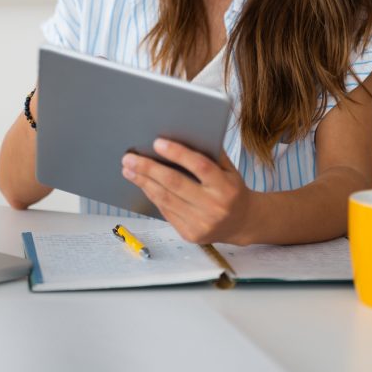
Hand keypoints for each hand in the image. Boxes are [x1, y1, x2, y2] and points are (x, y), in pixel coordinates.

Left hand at [121, 138, 252, 244]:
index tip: (157, 142)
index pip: (200, 166)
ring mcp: (202, 223)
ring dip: (143, 182)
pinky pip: (166, 211)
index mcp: (226, 187)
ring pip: (165, 199)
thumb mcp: (229, 170)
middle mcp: (214, 206)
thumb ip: (209, 155)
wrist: (242, 223)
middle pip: (175, 183)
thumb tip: (178, 136)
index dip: (177, 154)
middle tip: (129, 158)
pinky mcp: (190, 234)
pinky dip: (152, 195)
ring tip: (129, 170)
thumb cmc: (231, 190)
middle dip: (148, 168)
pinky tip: (143, 184)